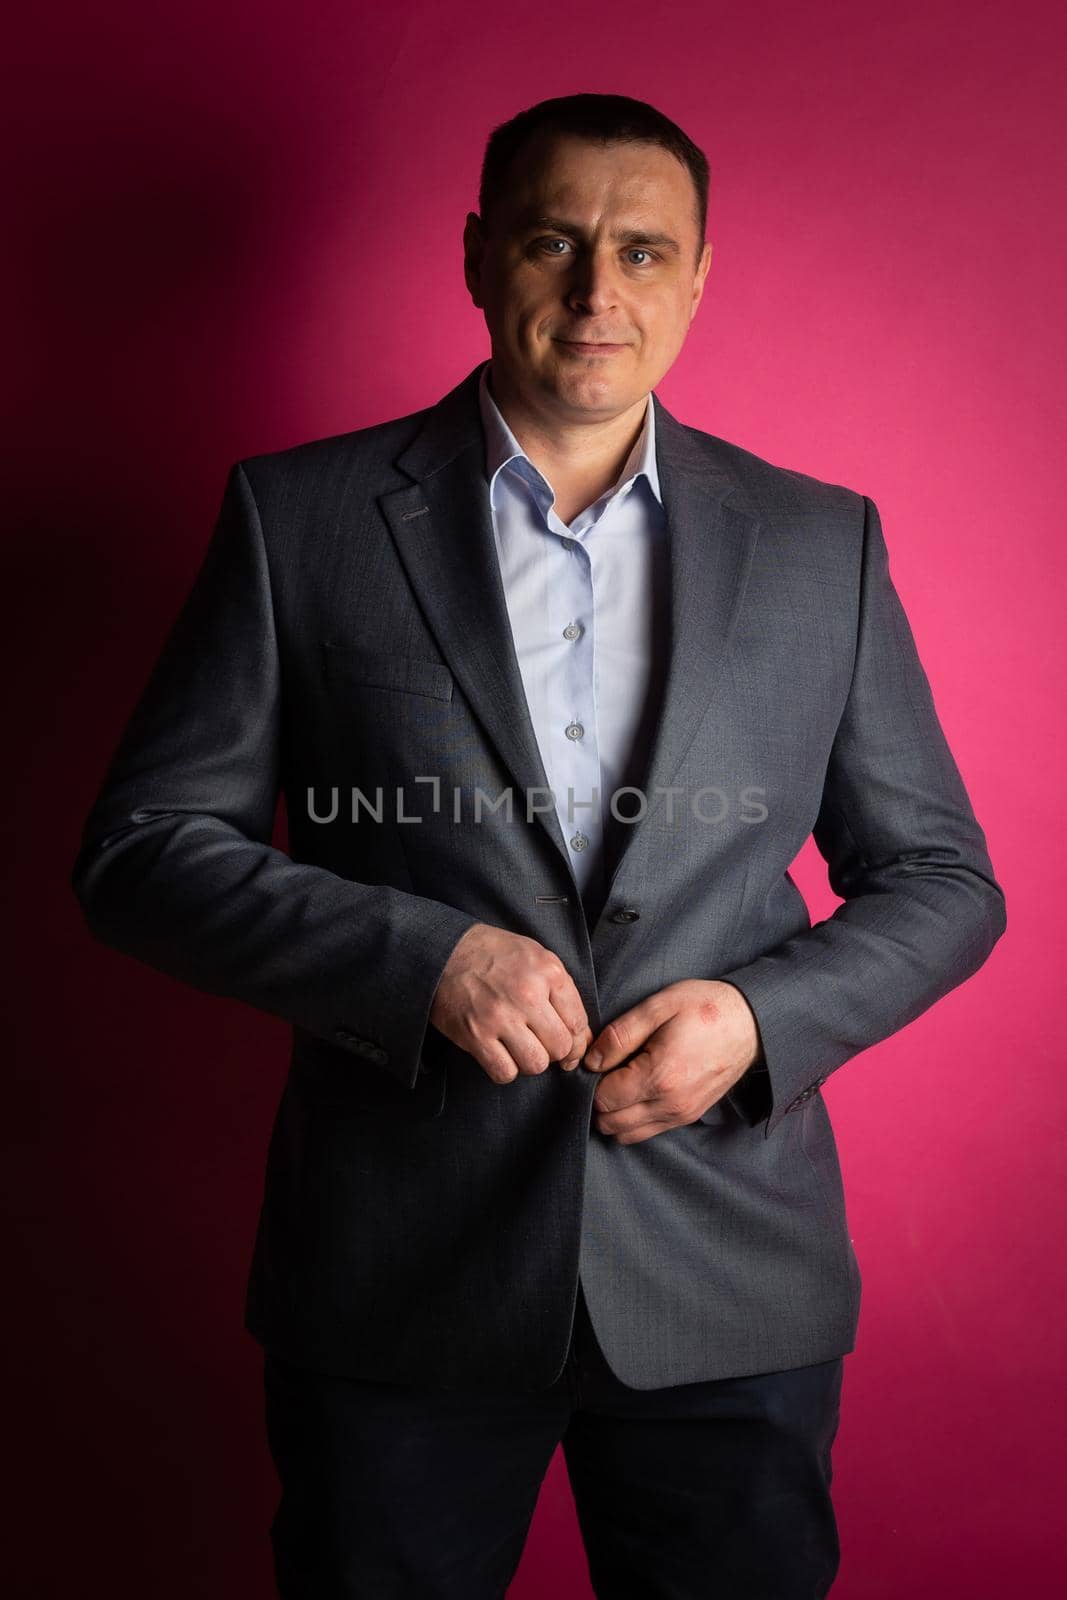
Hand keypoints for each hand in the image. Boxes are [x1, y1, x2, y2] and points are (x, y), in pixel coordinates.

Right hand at [429, 923, 592, 1084]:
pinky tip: (501, 1054)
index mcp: (548, 972)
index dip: (576, 1040)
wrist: (445, 951)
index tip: (567, 1045)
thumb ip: (562, 993)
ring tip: (521, 1048)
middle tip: (542, 1044)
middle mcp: (527, 994)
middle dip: (554, 1052)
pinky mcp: (475, 1035)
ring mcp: (500, 1016)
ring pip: (535, 1064)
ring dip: (530, 1062)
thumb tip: (583, 1037)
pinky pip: (504, 1073)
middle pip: (560, 1047)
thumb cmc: (494, 955)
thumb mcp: (536, 957)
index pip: (578, 1022)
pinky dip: (505, 1070)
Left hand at [584, 980, 762, 1143]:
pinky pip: (647, 1132)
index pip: (603, 1099)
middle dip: (600, 1100)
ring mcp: (681, 1114)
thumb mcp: (658, 1006)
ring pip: (626, 1134)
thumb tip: (591, 1061)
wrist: (750, 1023)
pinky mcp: (688, 1117)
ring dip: (615, 1113)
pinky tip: (639, 1090)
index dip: (593, 1080)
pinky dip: (634, 1119)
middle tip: (609, 1071)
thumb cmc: (703, 1007)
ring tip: (623, 1081)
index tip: (602, 1060)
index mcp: (660, 1076)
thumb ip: (620, 1035)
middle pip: (610, 1123)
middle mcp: (670, 1104)